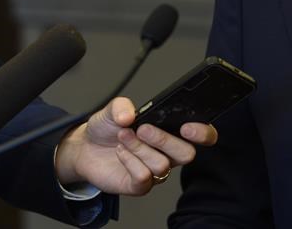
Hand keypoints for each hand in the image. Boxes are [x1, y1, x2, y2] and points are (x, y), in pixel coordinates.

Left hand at [54, 97, 217, 195]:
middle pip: (186, 154)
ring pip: (162, 165)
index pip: (204, 135)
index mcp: (174, 131)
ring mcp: (155, 170)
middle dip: (164, 140)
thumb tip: (129, 116)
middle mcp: (169, 153)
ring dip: (139, 148)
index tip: (187, 127)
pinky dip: (130, 162)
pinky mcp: (139, 185)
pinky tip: (120, 152)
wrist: (87, 147)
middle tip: (143, 129)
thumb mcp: (114, 109)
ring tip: (123, 137)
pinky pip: (144, 178)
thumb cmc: (109, 128)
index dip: (202, 133)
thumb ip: (122, 106)